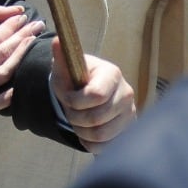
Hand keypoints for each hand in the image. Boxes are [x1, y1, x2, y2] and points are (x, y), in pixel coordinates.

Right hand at [0, 4, 44, 110]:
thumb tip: (17, 11)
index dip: (12, 25)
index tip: (24, 17)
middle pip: (4, 50)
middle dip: (23, 35)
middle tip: (38, 25)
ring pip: (4, 71)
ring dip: (20, 56)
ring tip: (33, 42)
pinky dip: (8, 95)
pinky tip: (18, 87)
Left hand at [51, 38, 136, 152]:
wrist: (86, 93)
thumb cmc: (75, 79)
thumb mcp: (66, 68)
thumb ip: (62, 56)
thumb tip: (58, 40)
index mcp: (112, 74)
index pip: (96, 95)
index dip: (75, 102)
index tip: (67, 98)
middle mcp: (126, 94)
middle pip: (97, 118)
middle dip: (75, 117)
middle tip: (70, 111)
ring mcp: (130, 114)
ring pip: (101, 135)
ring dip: (81, 131)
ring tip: (77, 120)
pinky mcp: (128, 131)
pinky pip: (105, 147)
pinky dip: (89, 143)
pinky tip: (86, 131)